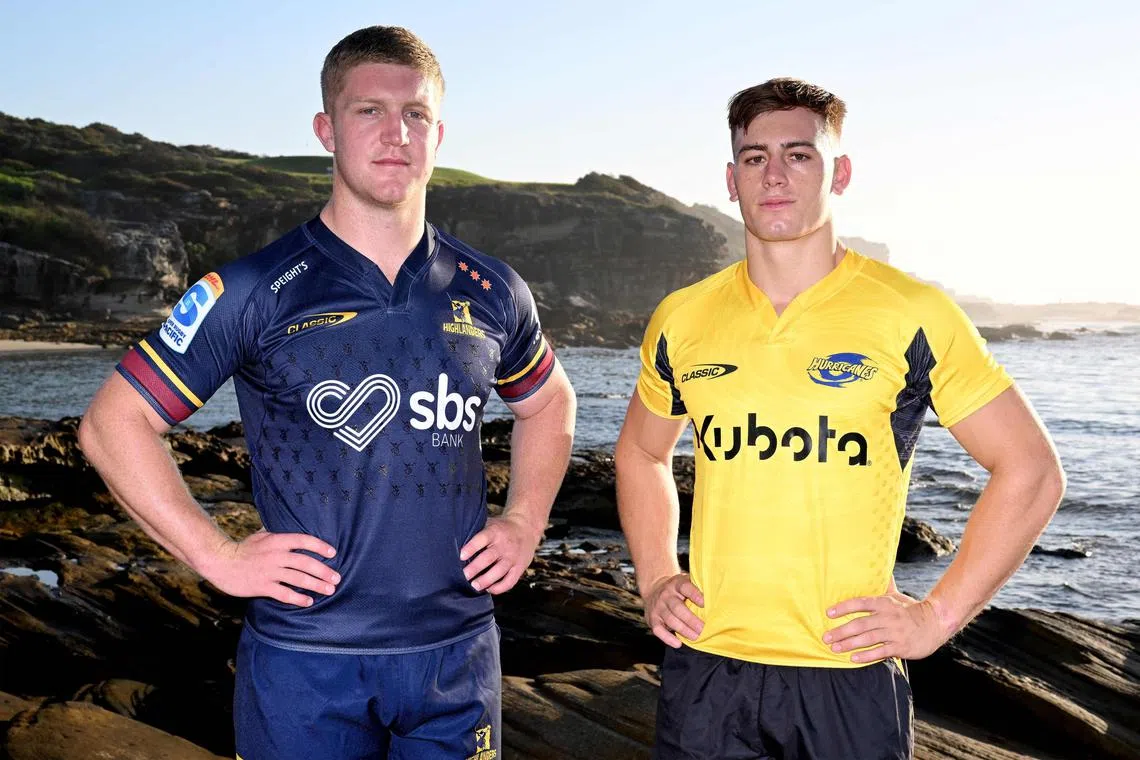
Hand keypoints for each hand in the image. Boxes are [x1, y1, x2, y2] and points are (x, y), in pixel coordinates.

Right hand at [198, 531, 338, 606]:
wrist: (220, 562)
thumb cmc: (242, 548)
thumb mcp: (261, 535)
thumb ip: (277, 533)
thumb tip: (291, 525)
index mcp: (277, 540)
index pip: (304, 540)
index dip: (320, 546)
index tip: (333, 553)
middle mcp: (276, 555)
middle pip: (306, 563)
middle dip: (324, 571)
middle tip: (337, 578)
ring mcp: (269, 572)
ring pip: (298, 579)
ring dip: (316, 585)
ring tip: (330, 590)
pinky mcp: (262, 586)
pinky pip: (284, 594)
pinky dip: (298, 598)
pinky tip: (308, 601)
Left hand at [460, 513, 541, 593]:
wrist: (526, 528)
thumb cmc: (501, 529)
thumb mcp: (490, 524)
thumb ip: (476, 533)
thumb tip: (453, 544)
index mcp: (495, 532)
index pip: (482, 539)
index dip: (471, 547)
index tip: (461, 556)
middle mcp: (504, 545)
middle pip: (489, 558)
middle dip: (475, 568)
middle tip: (464, 576)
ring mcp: (512, 557)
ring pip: (499, 571)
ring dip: (486, 580)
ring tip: (474, 586)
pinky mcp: (519, 568)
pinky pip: (509, 581)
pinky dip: (499, 588)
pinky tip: (489, 589)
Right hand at [643, 573, 704, 647]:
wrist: (655, 589)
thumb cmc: (679, 590)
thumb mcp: (686, 582)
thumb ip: (698, 588)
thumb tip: (718, 597)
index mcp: (676, 584)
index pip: (685, 587)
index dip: (694, 594)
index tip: (704, 603)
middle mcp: (666, 594)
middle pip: (677, 608)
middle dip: (691, 620)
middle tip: (703, 628)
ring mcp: (658, 607)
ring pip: (670, 619)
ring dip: (684, 630)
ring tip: (696, 637)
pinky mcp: (652, 619)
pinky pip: (658, 630)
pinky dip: (667, 638)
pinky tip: (678, 643)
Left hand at [823, 588, 950, 662]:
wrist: (936, 623)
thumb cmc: (911, 609)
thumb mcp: (897, 596)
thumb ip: (884, 585)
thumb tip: (879, 566)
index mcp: (884, 603)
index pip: (860, 603)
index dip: (844, 607)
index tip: (828, 613)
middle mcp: (888, 617)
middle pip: (860, 624)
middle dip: (841, 631)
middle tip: (826, 637)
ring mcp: (894, 632)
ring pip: (868, 638)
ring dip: (850, 644)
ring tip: (835, 648)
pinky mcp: (900, 646)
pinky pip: (880, 652)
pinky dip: (866, 655)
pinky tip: (853, 658)